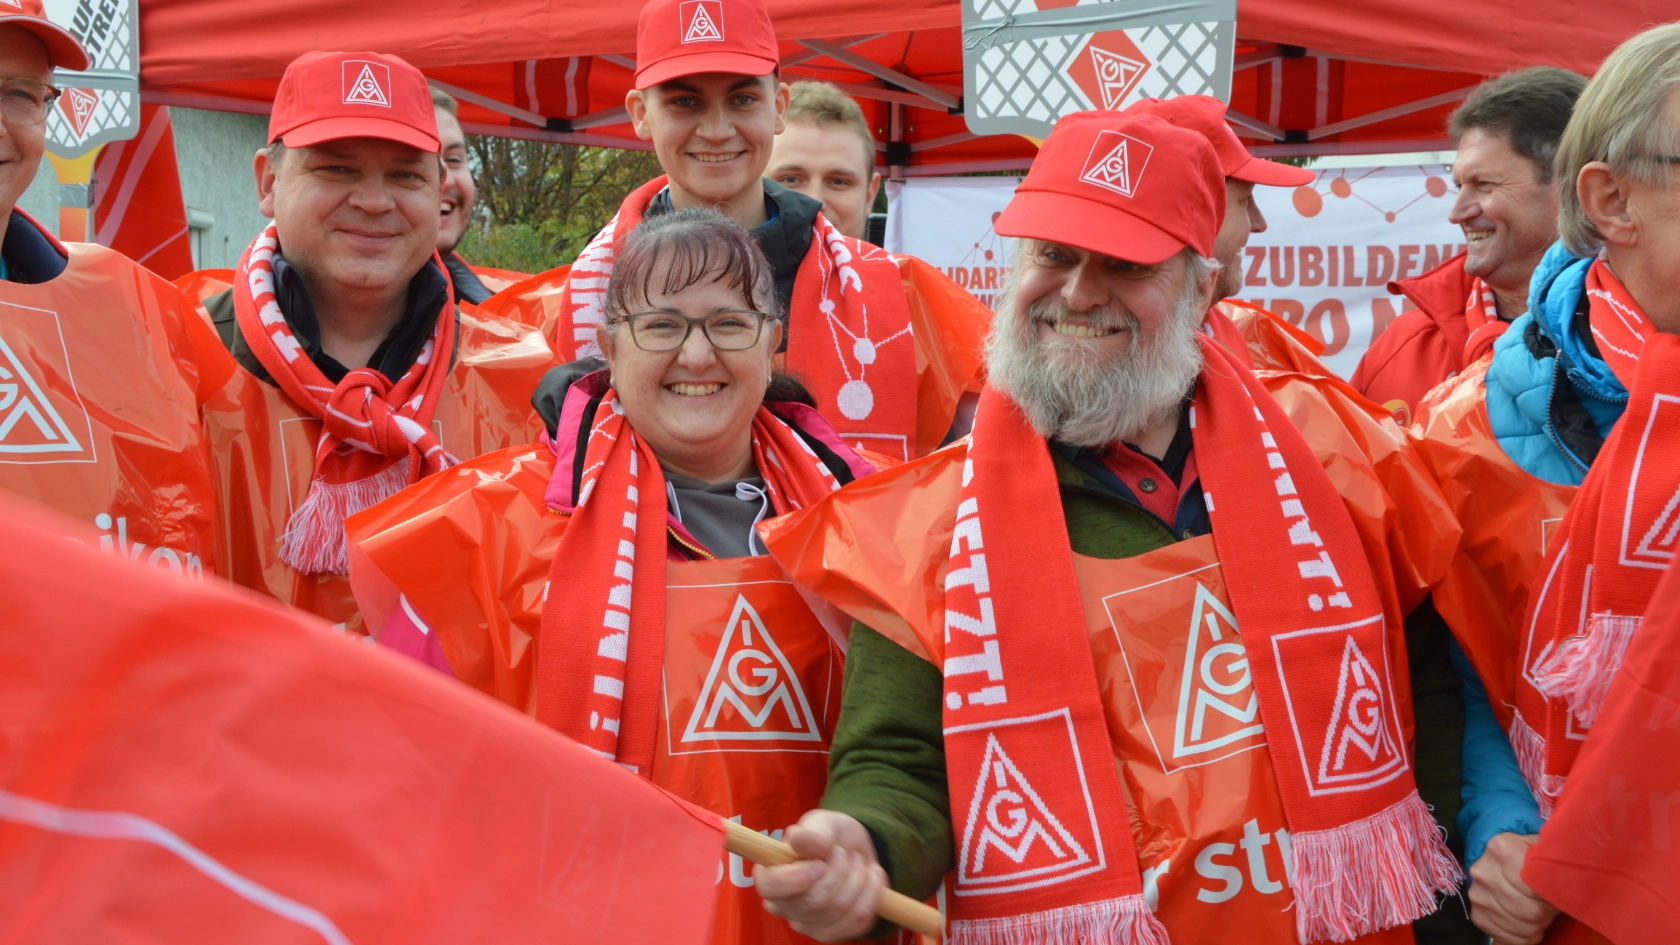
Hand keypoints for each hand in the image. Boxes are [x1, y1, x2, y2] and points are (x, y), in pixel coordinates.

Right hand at [754, 809, 888, 941]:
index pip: (770, 887)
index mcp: (771, 875)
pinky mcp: (834, 933)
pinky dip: (872, 892)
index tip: (820, 863)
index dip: (794, 878)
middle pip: (813, 902)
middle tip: (843, 852)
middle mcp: (784, 905)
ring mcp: (808, 924)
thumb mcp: (822, 823)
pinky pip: (858, 919)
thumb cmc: (829, 836)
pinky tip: (872, 876)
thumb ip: (811, 832)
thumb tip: (796, 839)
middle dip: (839, 871)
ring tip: (858, 861)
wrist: (855, 852)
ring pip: (839, 910)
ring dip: (858, 879)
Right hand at [1469, 833, 1559, 944]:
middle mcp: (1483, 872)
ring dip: (1538, 925)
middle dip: (1547, 912)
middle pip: (1530, 910)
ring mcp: (1477, 895)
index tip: (1559, 893)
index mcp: (1501, 849)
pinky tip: (1529, 924)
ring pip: (1523, 927)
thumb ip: (1556, 853)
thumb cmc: (1528, 857)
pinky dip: (1526, 936)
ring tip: (1541, 913)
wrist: (1499, 864)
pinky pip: (1510, 939)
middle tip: (1551, 905)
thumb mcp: (1542, 847)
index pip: (1536, 884)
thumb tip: (1575, 872)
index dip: (1553, 894)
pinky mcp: (1478, 916)